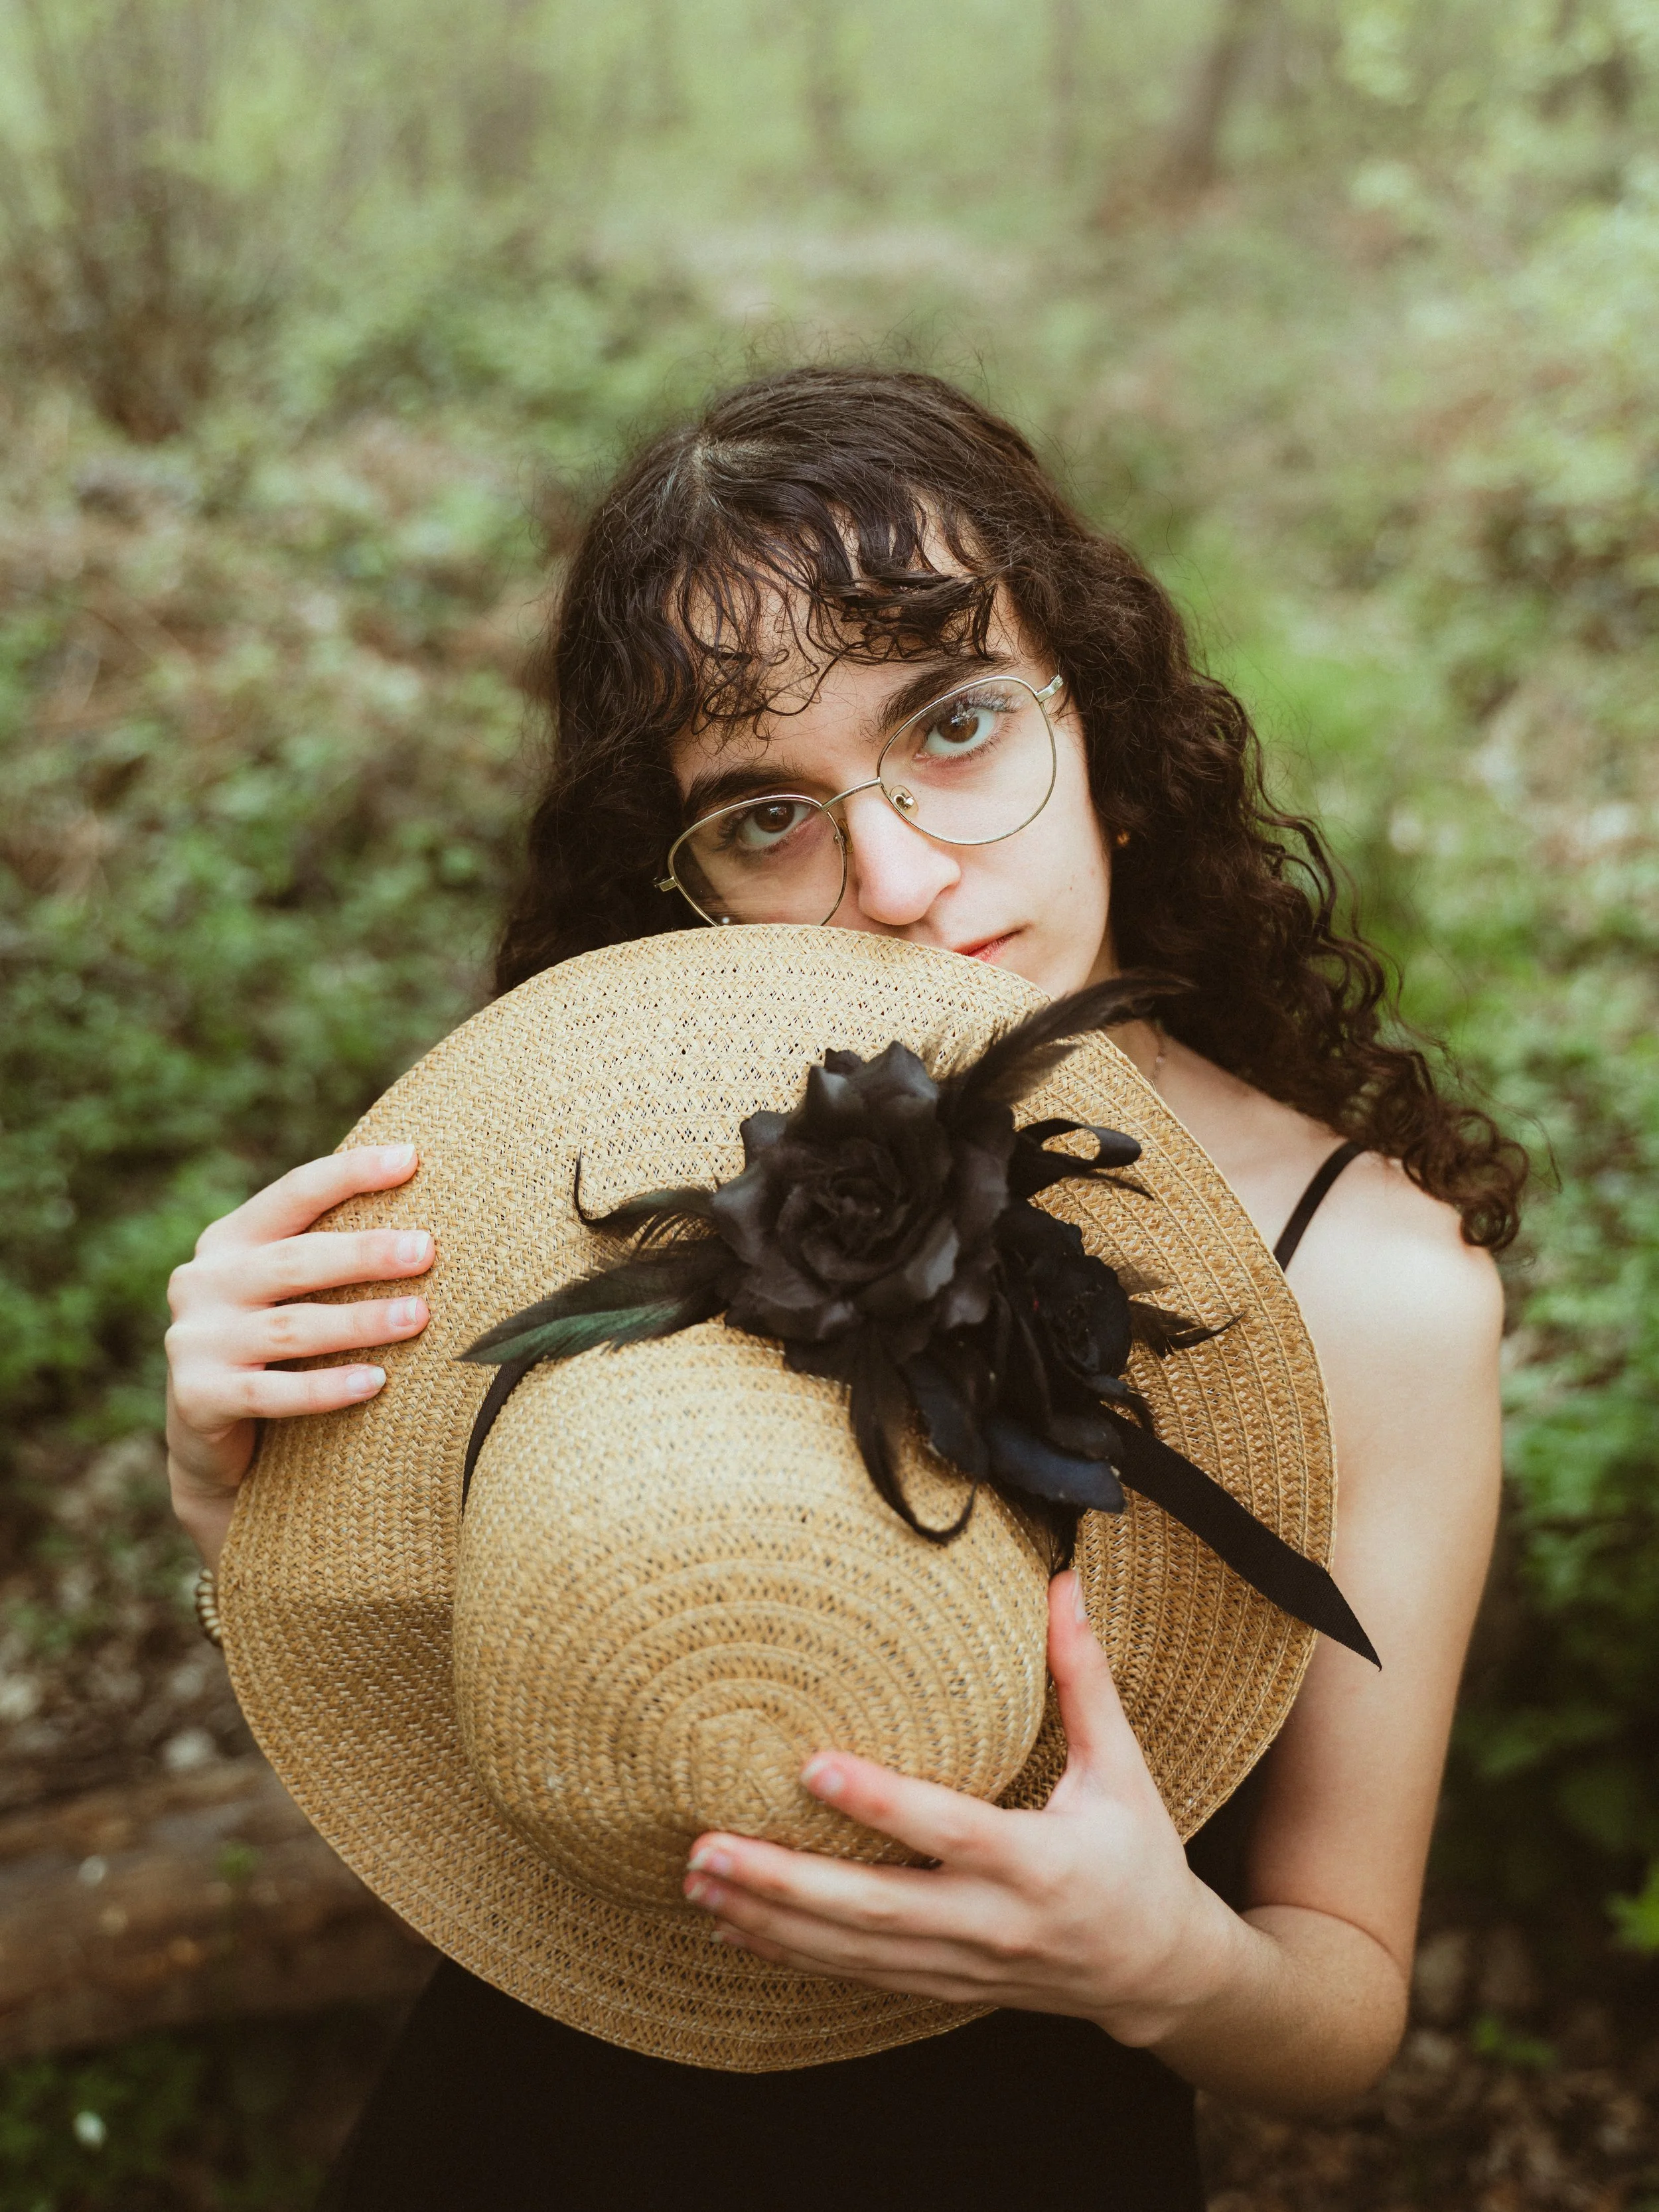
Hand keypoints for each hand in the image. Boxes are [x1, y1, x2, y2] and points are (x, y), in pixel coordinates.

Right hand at [164, 1146, 433, 1564]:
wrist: (207, 1440)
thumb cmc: (274, 1348)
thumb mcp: (285, 1291)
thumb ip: (327, 1251)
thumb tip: (430, 1220)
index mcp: (228, 1240)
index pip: (294, 1194)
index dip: (350, 1173)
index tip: (411, 1158)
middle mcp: (202, 1281)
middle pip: (294, 1260)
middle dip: (364, 1253)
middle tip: (426, 1250)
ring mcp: (194, 1340)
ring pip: (291, 1327)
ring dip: (359, 1321)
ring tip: (418, 1316)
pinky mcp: (197, 1397)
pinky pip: (270, 1393)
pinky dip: (325, 1388)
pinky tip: (375, 1383)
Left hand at [682, 1571, 1243, 2046]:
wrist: (1158, 1974)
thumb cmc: (1138, 1857)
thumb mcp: (1122, 1768)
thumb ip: (1083, 1678)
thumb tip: (1063, 1583)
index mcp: (1039, 1862)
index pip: (950, 1830)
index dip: (880, 1803)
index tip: (809, 1766)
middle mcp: (994, 1922)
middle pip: (876, 1907)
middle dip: (785, 1882)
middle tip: (706, 1846)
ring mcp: (963, 1965)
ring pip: (853, 1951)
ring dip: (770, 1919)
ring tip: (698, 1880)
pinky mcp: (942, 1986)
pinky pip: (857, 1975)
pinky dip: (792, 1954)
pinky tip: (734, 1927)